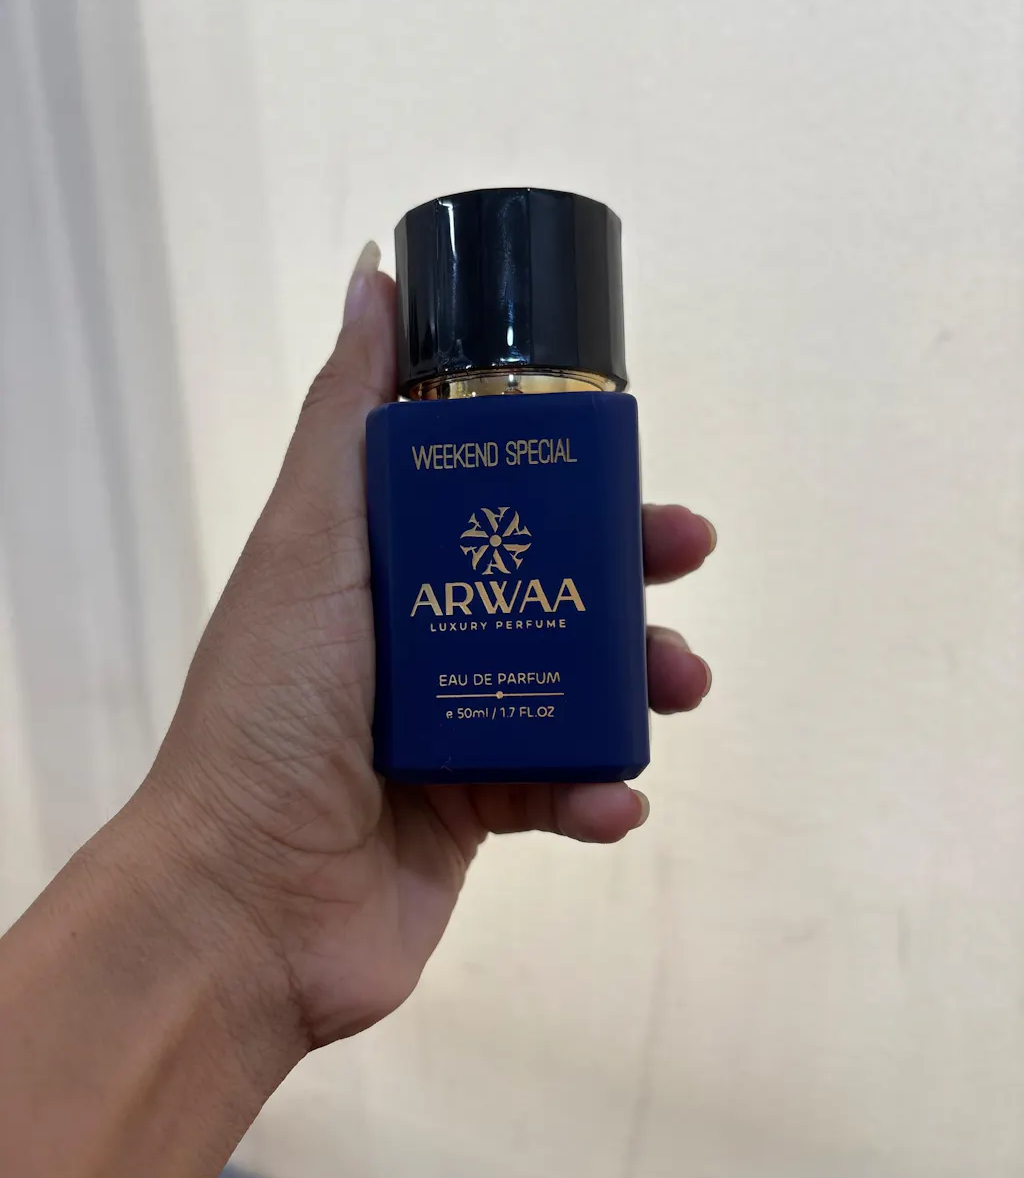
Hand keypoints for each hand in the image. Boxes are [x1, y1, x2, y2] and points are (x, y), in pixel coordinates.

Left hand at [139, 244, 715, 1048]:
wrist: (246, 904)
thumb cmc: (271, 710)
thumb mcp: (312, 543)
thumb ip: (347, 417)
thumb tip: (374, 273)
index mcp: (380, 566)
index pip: (491, 497)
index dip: (564, 471)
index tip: (624, 454)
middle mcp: (418, 636)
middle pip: (551, 580)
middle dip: (629, 566)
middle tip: (686, 550)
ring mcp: (450, 725)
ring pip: (574, 683)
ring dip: (640, 678)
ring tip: (682, 682)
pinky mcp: (475, 813)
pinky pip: (559, 789)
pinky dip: (596, 793)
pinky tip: (613, 799)